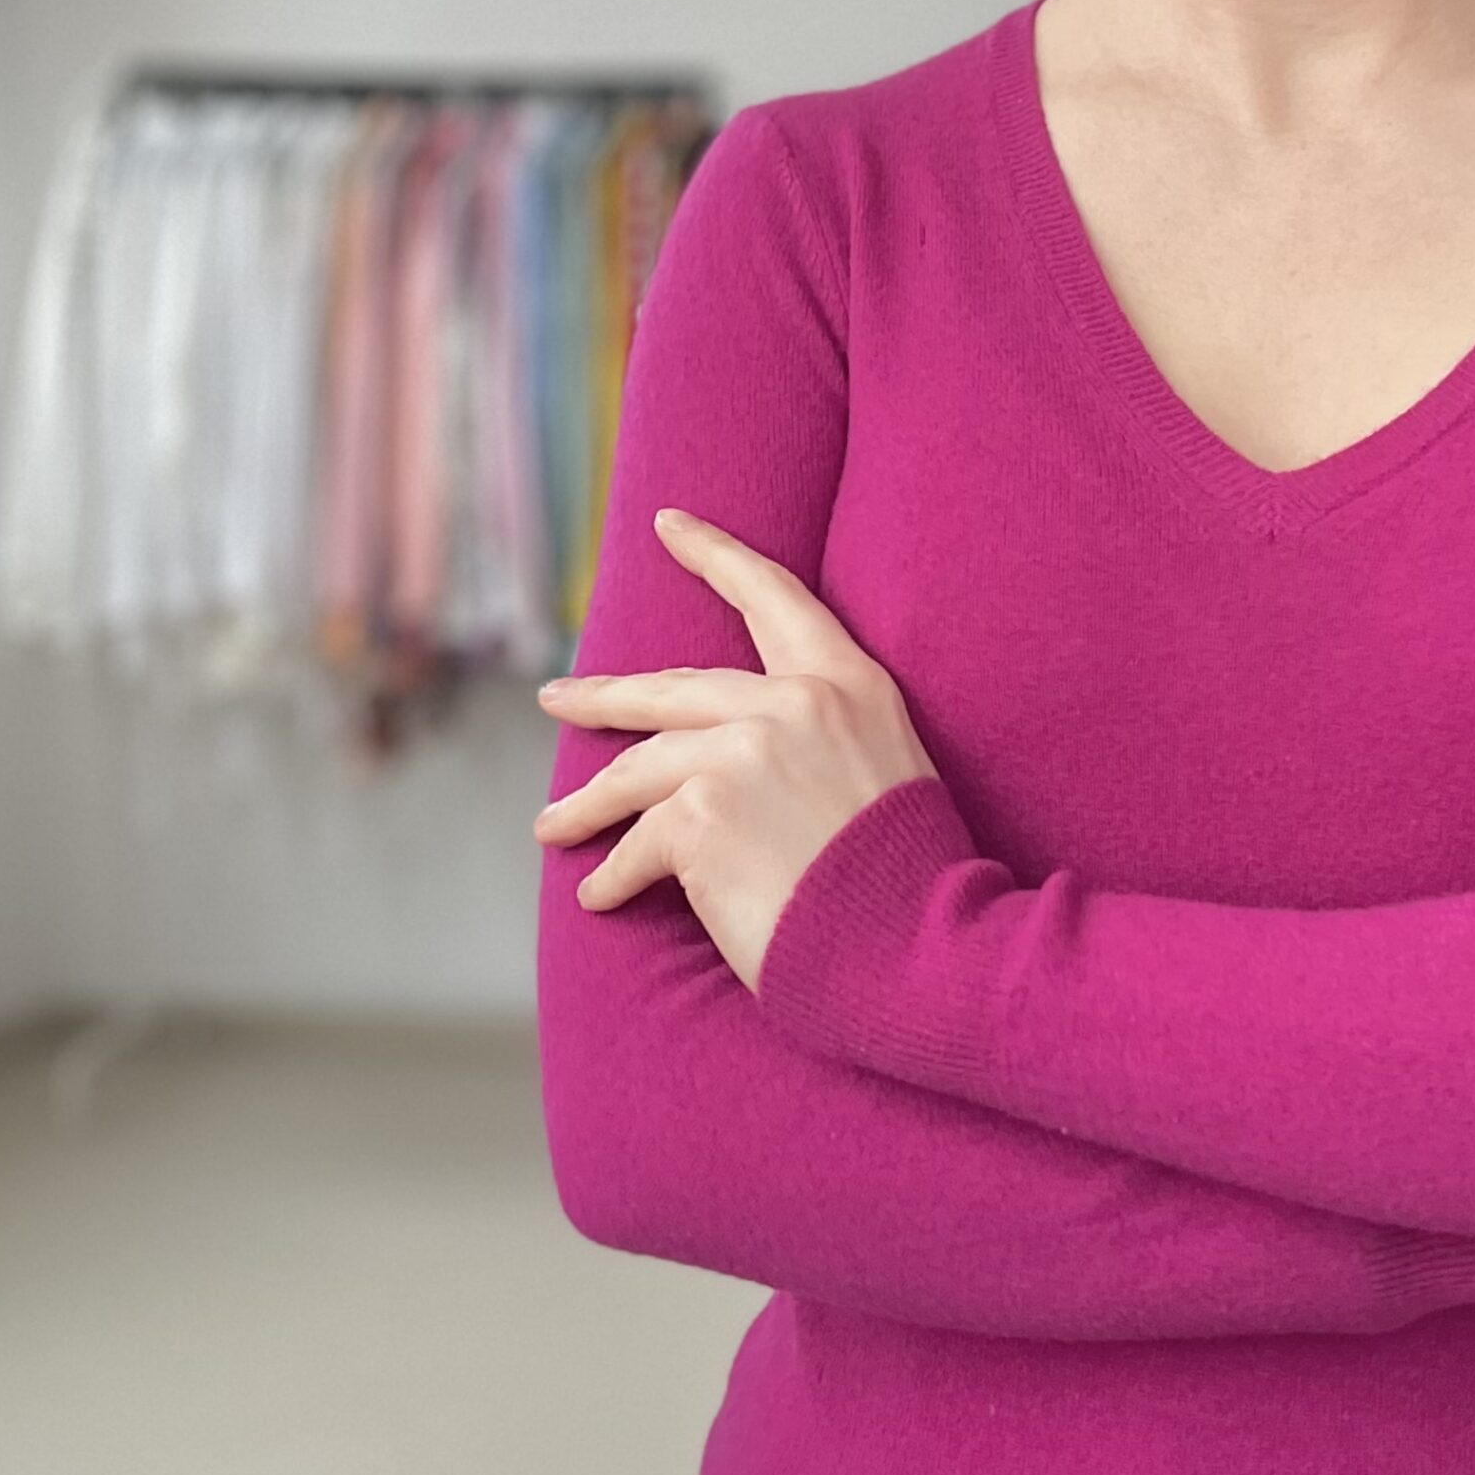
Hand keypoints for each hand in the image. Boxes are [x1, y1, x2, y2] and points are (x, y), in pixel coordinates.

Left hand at [532, 507, 936, 989]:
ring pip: (637, 771)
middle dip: (604, 697)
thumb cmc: (910, 887)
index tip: (669, 525)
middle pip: (672, 691)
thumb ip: (823, 745)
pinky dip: (616, 878)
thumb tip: (737, 762)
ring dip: (589, 805)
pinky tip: (600, 898)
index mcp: (851, 688)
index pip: (773, 598)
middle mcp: (793, 705)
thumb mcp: (889, 778)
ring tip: (556, 826)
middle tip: (558, 699)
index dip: (716, 555)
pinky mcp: (699, 816)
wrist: (918, 950)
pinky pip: (639, 846)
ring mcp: (740, 755)